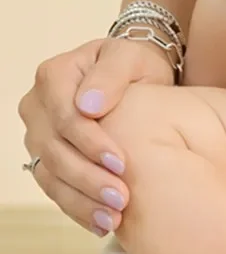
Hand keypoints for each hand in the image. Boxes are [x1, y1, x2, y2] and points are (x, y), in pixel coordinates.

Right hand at [18, 37, 174, 236]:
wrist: (134, 76)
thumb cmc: (133, 63)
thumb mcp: (129, 57)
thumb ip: (112, 74)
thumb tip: (89, 105)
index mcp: (54, 75)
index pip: (66, 117)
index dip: (91, 143)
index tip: (121, 162)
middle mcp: (38, 105)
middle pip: (56, 150)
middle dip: (89, 178)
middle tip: (120, 198)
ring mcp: (38, 134)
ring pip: (52, 173)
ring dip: (82, 199)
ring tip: (113, 217)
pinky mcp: (46, 157)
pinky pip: (55, 187)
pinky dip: (77, 206)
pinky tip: (101, 222)